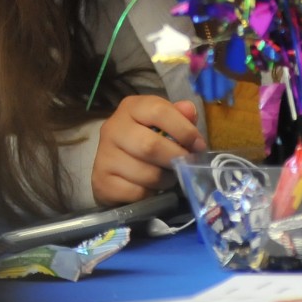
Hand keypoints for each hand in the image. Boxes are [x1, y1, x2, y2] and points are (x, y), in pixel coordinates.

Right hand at [91, 95, 206, 205]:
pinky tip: (152, 187)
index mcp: (130, 107)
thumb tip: (189, 110)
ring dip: (166, 179)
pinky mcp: (102, 181)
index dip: (184, 129)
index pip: (158, 111)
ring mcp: (104, 155)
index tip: (198, 145)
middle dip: (175, 158)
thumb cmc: (144, 138)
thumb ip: (178, 116)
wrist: (113, 164)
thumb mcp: (162, 122)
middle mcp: (113, 128)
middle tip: (187, 164)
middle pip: (150, 146)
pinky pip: (137, 192)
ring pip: (146, 174)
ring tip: (169, 176)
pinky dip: (151, 193)